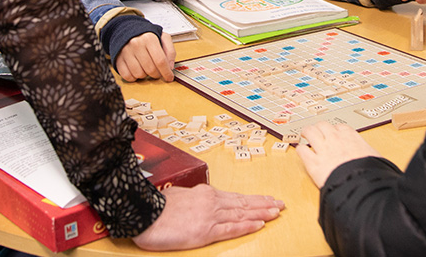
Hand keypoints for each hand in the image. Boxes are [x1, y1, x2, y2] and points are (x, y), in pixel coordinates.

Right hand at [115, 32, 175, 81]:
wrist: (127, 30)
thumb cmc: (147, 36)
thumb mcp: (163, 37)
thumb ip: (170, 51)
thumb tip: (170, 67)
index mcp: (149, 38)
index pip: (160, 60)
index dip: (166, 72)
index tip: (169, 77)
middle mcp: (136, 45)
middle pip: (150, 69)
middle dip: (157, 74)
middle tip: (157, 72)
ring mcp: (126, 52)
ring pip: (139, 74)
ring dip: (145, 75)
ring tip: (146, 68)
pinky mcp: (118, 60)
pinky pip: (127, 76)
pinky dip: (134, 77)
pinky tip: (137, 70)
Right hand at [131, 184, 283, 250]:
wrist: (144, 213)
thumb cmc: (158, 206)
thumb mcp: (179, 196)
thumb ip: (194, 199)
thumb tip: (199, 201)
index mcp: (206, 194)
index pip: (236, 197)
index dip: (254, 199)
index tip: (267, 198)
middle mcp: (212, 203)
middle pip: (244, 204)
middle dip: (264, 204)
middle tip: (281, 204)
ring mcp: (210, 217)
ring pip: (242, 214)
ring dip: (261, 213)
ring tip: (276, 212)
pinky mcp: (205, 231)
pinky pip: (231, 229)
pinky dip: (247, 226)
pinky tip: (259, 224)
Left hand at [296, 121, 381, 188]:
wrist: (360, 184)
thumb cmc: (371, 173)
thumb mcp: (376, 159)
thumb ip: (371, 156)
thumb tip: (380, 162)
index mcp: (351, 136)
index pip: (340, 127)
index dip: (336, 131)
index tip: (335, 134)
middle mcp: (335, 139)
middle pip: (323, 125)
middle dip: (319, 128)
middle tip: (316, 132)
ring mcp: (323, 149)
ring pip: (310, 132)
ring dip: (307, 132)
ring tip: (305, 135)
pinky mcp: (313, 163)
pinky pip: (302, 150)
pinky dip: (301, 150)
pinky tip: (302, 152)